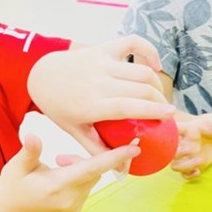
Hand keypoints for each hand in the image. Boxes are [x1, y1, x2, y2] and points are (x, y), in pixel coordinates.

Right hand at [0, 133, 140, 211]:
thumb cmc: (12, 186)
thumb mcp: (16, 166)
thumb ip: (30, 151)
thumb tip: (33, 136)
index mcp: (57, 186)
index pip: (92, 168)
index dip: (114, 157)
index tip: (135, 147)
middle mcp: (69, 202)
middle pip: (92, 174)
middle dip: (82, 163)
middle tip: (60, 159)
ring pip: (89, 185)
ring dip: (79, 175)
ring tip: (57, 172)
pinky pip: (83, 196)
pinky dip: (77, 187)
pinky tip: (57, 189)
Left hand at [27, 36, 174, 154]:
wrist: (41, 76)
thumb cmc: (59, 107)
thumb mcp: (75, 131)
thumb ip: (99, 149)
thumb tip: (123, 168)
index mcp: (91, 105)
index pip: (129, 107)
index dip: (153, 111)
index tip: (170, 116)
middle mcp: (99, 81)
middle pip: (142, 89)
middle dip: (159, 101)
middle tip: (164, 111)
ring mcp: (101, 63)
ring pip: (142, 70)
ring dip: (156, 84)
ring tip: (157, 96)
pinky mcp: (103, 48)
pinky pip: (133, 43)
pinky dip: (149, 51)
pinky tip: (154, 65)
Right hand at [170, 114, 211, 179]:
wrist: (210, 134)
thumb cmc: (211, 126)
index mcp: (183, 130)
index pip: (170, 130)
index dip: (167, 133)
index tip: (176, 135)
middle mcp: (180, 144)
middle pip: (168, 151)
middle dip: (175, 152)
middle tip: (188, 149)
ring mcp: (184, 156)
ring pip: (174, 165)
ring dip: (184, 165)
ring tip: (199, 160)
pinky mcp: (190, 165)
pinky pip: (183, 174)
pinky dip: (188, 175)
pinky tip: (198, 171)